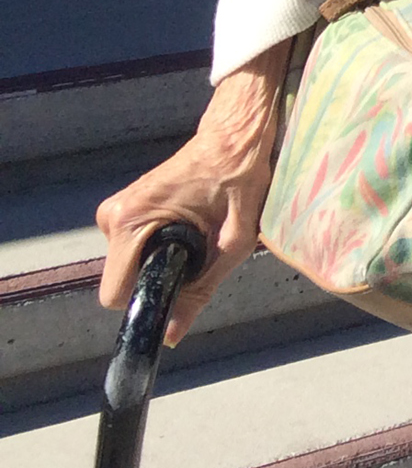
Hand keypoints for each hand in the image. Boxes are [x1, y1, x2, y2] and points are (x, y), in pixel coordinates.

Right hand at [98, 42, 290, 347]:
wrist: (236, 133)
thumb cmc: (241, 176)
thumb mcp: (234, 239)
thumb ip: (201, 289)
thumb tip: (172, 335)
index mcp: (130, 221)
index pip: (114, 293)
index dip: (146, 302)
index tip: (177, 294)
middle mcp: (113, 216)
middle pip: (124, 280)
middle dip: (159, 280)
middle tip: (200, 254)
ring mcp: (116, 210)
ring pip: (131, 265)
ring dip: (161, 263)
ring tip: (199, 235)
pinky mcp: (125, 208)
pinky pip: (135, 248)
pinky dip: (159, 248)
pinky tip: (189, 227)